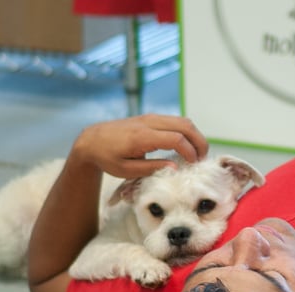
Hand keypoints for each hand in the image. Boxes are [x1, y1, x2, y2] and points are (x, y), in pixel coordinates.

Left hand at [73, 114, 208, 178]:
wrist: (91, 141)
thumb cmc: (107, 158)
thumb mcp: (126, 170)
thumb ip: (151, 168)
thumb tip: (175, 167)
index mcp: (142, 137)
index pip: (176, 139)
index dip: (190, 151)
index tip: (193, 164)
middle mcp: (149, 123)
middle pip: (185, 125)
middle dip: (199, 141)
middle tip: (203, 158)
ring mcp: (150, 118)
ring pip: (182, 120)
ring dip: (195, 135)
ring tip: (197, 153)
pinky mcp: (151, 118)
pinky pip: (175, 121)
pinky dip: (186, 132)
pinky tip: (186, 146)